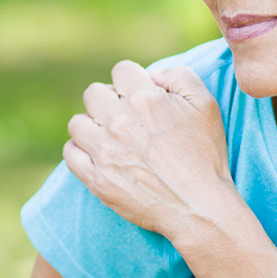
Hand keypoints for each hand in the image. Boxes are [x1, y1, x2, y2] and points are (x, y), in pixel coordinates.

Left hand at [64, 61, 236, 238]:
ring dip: (92, 126)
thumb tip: (152, 75)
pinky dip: (80, 151)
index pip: (121, 70)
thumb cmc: (205, 155)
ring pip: (77, 122)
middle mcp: (119, 122)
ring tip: (110, 137)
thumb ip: (179, 76)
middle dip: (110, 100)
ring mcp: (104, 151)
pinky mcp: (96, 179)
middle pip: (93, 93)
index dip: (133, 81)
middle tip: (126, 117)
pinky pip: (70, 153)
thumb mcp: (206, 104)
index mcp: (144, 99)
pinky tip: (98, 154)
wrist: (199, 207)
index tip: (141, 98)